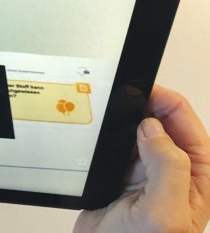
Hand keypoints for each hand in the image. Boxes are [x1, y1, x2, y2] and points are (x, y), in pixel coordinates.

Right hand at [74, 85, 209, 231]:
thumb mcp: (165, 213)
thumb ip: (168, 167)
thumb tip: (153, 128)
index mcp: (199, 175)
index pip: (186, 122)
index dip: (166, 101)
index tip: (142, 88)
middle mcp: (176, 169)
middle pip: (162, 119)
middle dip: (144, 104)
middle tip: (122, 94)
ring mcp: (149, 169)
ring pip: (138, 128)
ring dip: (126, 118)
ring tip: (112, 108)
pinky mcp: (124, 171)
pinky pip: (119, 141)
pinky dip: (111, 132)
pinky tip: (102, 131)